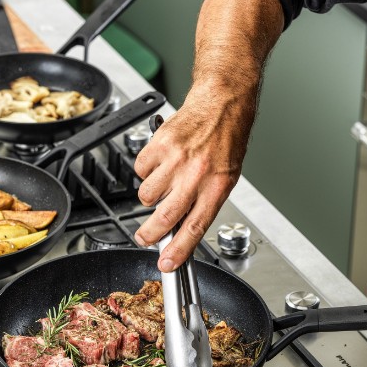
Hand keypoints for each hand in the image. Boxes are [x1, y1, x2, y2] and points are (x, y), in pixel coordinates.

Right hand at [133, 88, 249, 271]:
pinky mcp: (159, 145)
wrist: (221, 102)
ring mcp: (175, 160)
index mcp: (217, 186)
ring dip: (151, 196)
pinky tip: (160, 162)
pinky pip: (140, 170)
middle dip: (149, 235)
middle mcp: (196, 174)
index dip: (178, 250)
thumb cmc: (226, 139)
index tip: (166, 263)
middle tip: (144, 238)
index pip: (194, 227)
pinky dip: (146, 170)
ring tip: (164, 182)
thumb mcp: (226, 176)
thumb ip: (204, 202)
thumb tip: (181, 227)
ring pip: (146, 195)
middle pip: (165, 217)